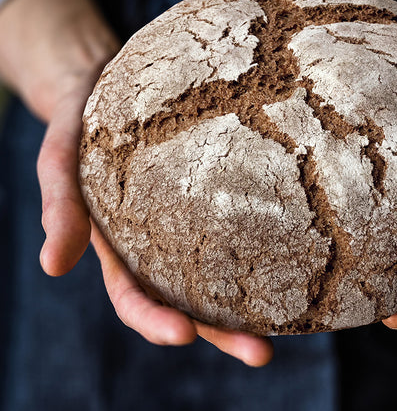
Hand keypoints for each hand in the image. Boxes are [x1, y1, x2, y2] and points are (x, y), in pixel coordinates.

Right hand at [0, 0, 272, 365]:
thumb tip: (52, 269)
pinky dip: (265, 240)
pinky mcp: (213, 188)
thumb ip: (59, 209)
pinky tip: (300, 249)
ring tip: (299, 318)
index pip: (134, 298)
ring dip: (255, 300)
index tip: (186, 336)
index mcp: (118, 247)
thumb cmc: (77, 126)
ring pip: (223, 270)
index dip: (156, 322)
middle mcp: (158, 243)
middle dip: (223, 333)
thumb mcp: (59, 161)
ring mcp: (188, 220)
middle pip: (190, 300)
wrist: (102, 85)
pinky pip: (238, 219)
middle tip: (262, 355)